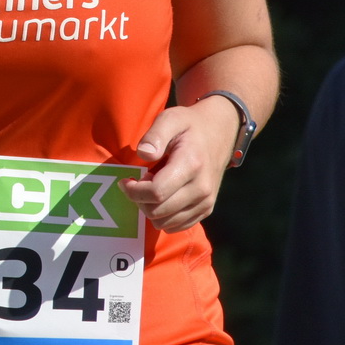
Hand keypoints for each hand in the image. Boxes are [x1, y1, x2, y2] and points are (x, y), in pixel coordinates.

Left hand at [120, 97, 238, 231]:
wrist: (219, 133)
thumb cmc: (189, 125)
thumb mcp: (170, 118)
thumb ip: (155, 135)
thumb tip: (143, 154)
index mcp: (191, 165)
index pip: (156, 192)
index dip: (134, 191)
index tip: (125, 181)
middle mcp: (201, 188)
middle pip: (158, 211)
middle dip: (139, 200)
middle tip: (138, 182)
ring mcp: (206, 202)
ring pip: (165, 222)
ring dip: (150, 208)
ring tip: (152, 187)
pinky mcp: (206, 210)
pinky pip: (176, 226)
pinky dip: (163, 216)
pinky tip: (163, 197)